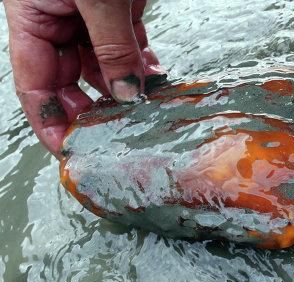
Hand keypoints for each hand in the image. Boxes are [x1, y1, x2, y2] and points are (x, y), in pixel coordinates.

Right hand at [3, 0, 162, 157]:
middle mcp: (59, 20)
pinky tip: (155, 79)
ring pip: (105, 66)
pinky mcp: (120, 8)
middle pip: (72, 81)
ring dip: (125, 87)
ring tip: (142, 108)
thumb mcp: (97, 0)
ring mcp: (90, 16)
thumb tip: (127, 91)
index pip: (35, 84)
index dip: (52, 122)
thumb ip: (113, 47)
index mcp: (33, 17)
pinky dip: (143, 64)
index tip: (70, 151)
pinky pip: (130, 45)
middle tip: (116, 134)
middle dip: (94, 109)